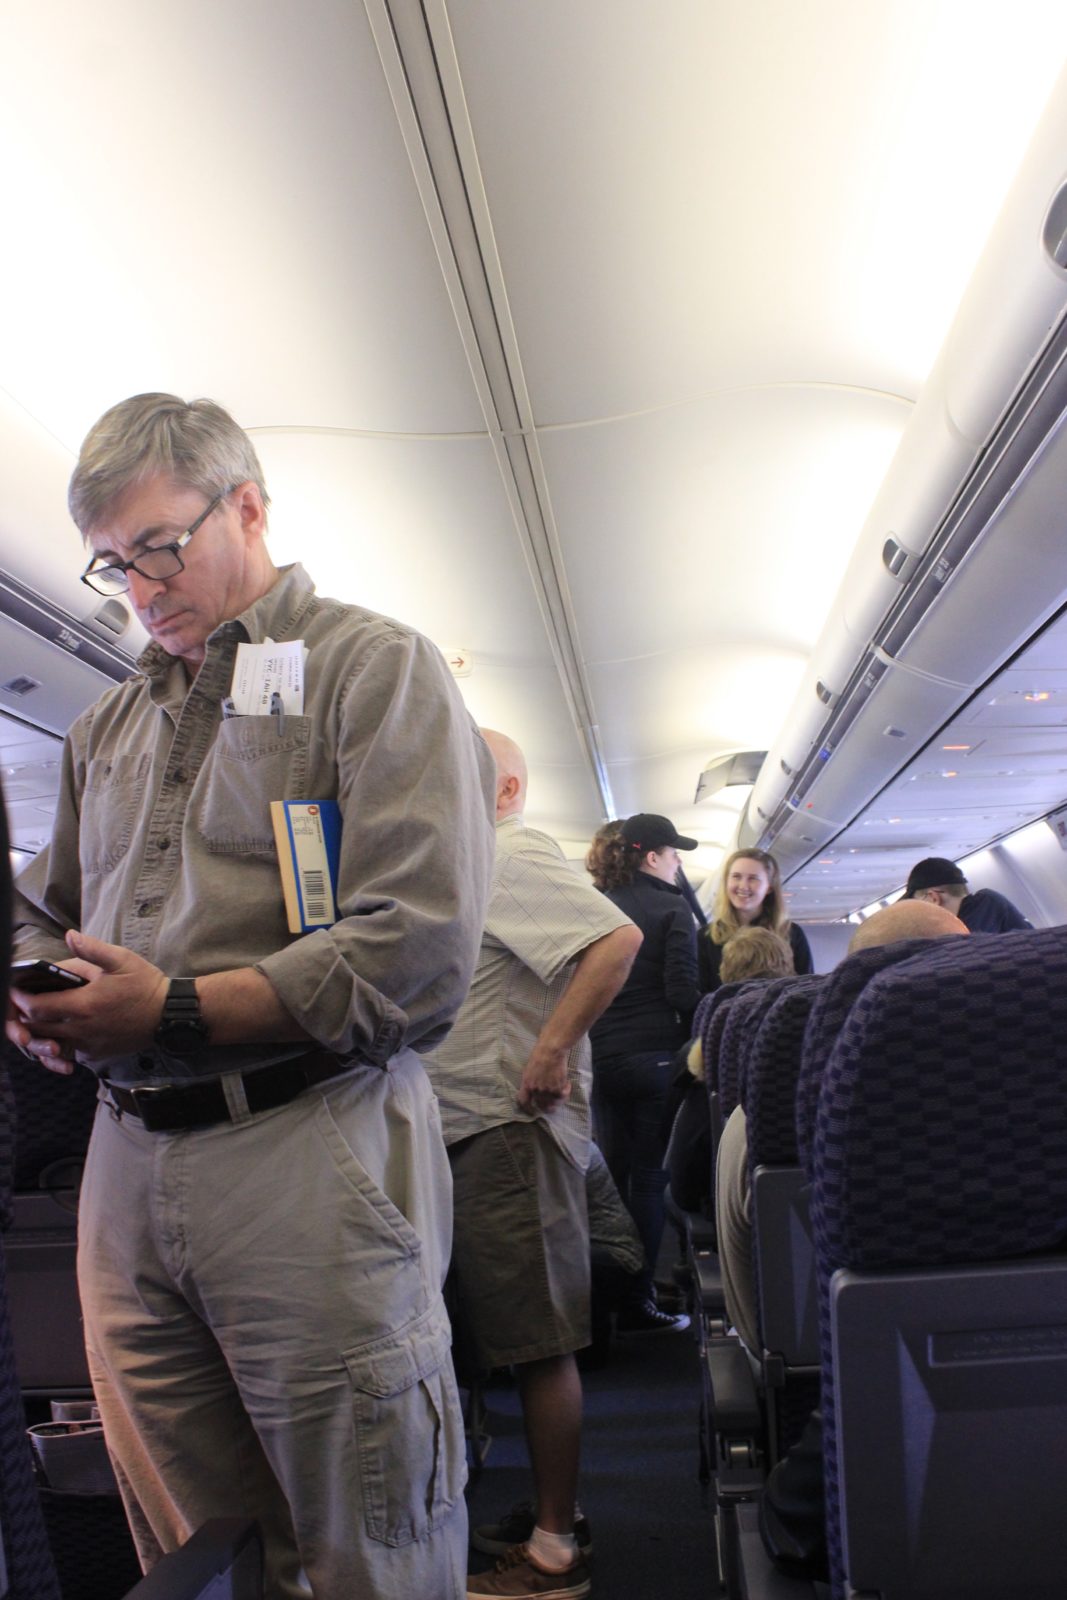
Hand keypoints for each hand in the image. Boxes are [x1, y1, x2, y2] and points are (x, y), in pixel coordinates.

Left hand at [8, 932, 168, 1066]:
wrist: (168, 1015)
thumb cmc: (145, 985)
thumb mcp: (121, 960)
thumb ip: (91, 949)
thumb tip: (69, 935)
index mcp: (84, 1005)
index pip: (38, 1008)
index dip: (21, 1000)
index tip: (16, 990)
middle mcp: (82, 1030)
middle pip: (38, 1029)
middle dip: (26, 1016)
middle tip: (23, 1002)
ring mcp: (89, 1046)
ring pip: (50, 1043)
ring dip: (41, 1031)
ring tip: (40, 1015)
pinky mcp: (96, 1055)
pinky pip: (68, 1052)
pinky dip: (60, 1041)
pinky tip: (64, 1027)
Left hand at [517, 1043, 571, 1113]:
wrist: (550, 1051)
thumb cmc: (540, 1055)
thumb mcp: (529, 1069)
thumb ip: (530, 1081)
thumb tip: (533, 1091)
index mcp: (526, 1084)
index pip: (524, 1102)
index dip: (528, 1109)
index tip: (533, 1112)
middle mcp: (536, 1090)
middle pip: (541, 1106)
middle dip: (548, 1107)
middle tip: (553, 1105)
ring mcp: (546, 1090)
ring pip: (554, 1103)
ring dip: (559, 1099)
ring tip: (562, 1092)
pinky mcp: (557, 1088)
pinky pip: (563, 1096)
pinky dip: (566, 1091)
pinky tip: (567, 1084)